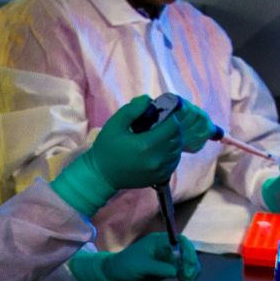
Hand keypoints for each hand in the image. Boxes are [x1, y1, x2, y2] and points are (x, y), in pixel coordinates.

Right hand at [51, 95, 212, 216]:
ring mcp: (160, 169)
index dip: (177, 115)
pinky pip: (173, 157)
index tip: (173, 106)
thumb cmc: (106, 151)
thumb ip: (134, 111)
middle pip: (179, 137)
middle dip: (178, 124)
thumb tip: (150, 102)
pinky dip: (172, 147)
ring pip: (178, 147)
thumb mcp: (115, 126)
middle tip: (171, 113)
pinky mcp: (160, 174)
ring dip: (175, 136)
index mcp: (148, 147)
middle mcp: (158, 160)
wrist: (100, 178)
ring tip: (165, 126)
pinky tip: (162, 140)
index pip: (174, 127)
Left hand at [67, 233, 199, 280]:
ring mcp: (167, 259)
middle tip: (188, 277)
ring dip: (192, 271)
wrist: (114, 276)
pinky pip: (182, 270)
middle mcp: (166, 248)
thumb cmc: (124, 265)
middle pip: (187, 251)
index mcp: (159, 241)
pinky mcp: (167, 269)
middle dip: (192, 263)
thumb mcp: (141, 266)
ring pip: (187, 262)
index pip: (180, 241)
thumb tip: (176, 271)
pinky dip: (187, 276)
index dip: (188, 251)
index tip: (189, 265)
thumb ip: (159, 268)